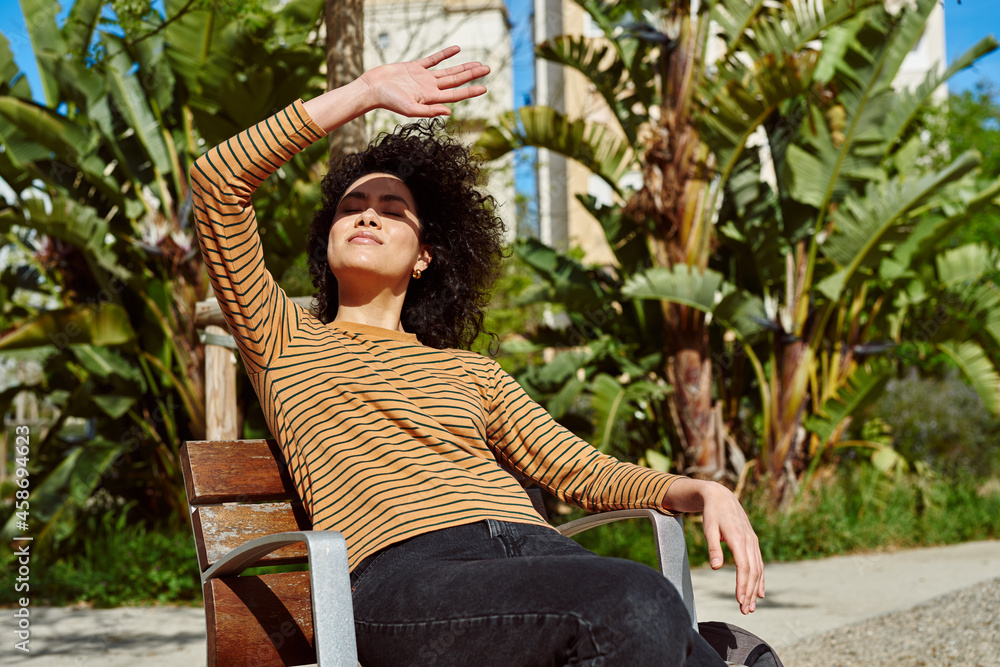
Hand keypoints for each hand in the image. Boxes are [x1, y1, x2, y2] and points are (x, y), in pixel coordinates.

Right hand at [360, 46, 489, 117]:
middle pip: (456, 81)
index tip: (484, 88)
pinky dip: (445, 54)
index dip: (470, 91)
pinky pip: (433, 59)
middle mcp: (430, 88)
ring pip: (448, 71)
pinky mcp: (415, 68)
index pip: (455, 95)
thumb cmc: (389, 101)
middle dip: (472, 75)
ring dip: (463, 67)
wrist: (373, 88)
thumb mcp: (410, 109)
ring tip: (477, 64)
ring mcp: (423, 77)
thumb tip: (449, 112)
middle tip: (487, 69)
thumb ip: (430, 111)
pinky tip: (456, 49)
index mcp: (431, 99)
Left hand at [662, 478, 764, 614]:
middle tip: (745, 610)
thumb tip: (716, 567)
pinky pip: (759, 564)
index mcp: (739, 538)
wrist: (721, 497)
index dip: (743, 585)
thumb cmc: (712, 513)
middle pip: (753, 572)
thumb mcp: (709, 528)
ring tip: (750, 606)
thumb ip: (713, 547)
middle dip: (750, 592)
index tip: (740, 600)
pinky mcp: (753, 542)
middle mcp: (750, 541)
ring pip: (758, 569)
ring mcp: (753, 542)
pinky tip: (759, 592)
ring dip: (755, 589)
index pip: (744, 567)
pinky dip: (760, 579)